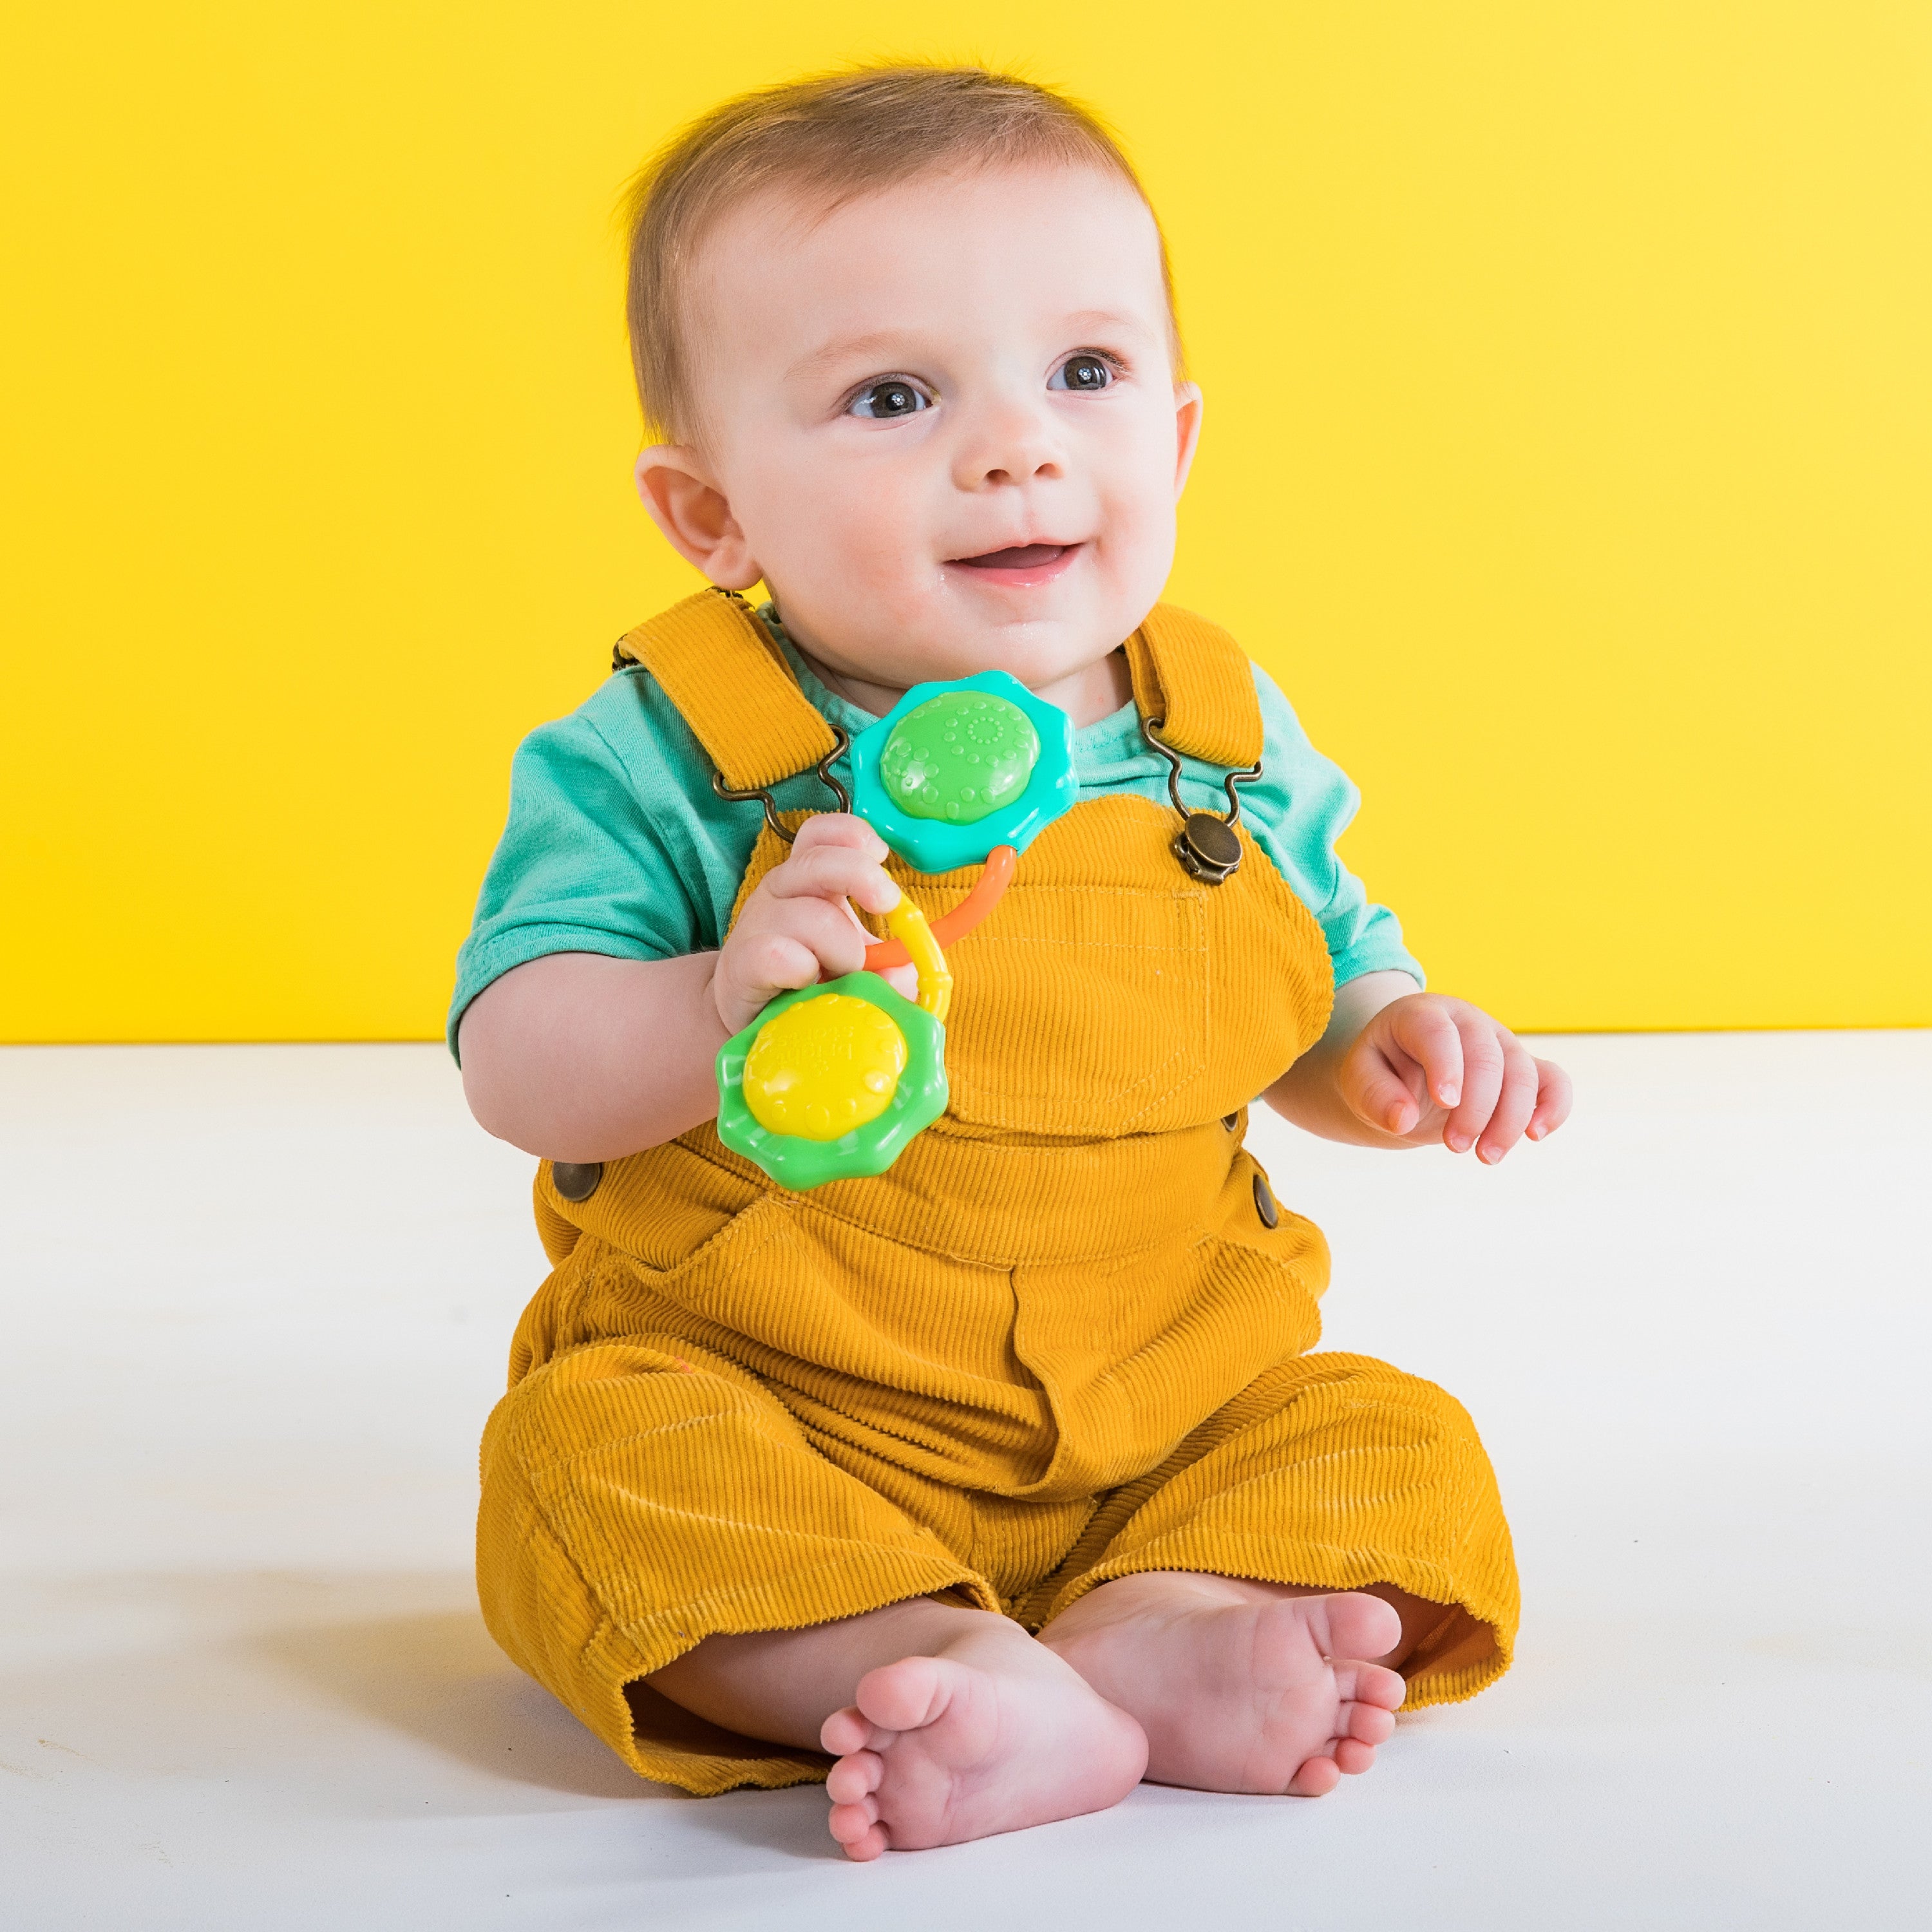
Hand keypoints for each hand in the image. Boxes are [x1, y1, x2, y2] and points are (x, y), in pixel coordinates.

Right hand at [709, 814, 900, 1035]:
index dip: (855, 836)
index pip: (823, 833)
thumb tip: (903, 970)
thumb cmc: (813, 984)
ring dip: (843, 950)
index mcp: (810, 880)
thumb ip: (892, 967)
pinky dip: (804, 970)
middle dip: (863, 878)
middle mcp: (781, 891)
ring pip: (812, 916)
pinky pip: (777, 955)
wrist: (753, 1017)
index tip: (882, 858)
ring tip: (840, 975)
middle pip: (819, 860)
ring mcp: (758, 925)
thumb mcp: (861, 968)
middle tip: (886, 908)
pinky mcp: (742, 964)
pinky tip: (806, 984)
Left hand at [1338, 993, 1571, 1162]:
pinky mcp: (1523, 1068)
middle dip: (1476, 1107)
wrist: (1404, 1073)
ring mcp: (1500, 1042)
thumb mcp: (1360, 1079)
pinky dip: (1553, 1107)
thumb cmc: (1382, 1071)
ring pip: (1522, 1074)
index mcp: (1422, 1014)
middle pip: (1487, 1057)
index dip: (1446, 1065)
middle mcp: (1467, 1021)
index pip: (1438, 1031)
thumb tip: (1402, 1120)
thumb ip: (1374, 1095)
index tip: (1445, 1102)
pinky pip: (1552, 1080)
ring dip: (1509, 1120)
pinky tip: (1535, 1135)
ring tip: (1485, 1157)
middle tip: (1454, 1146)